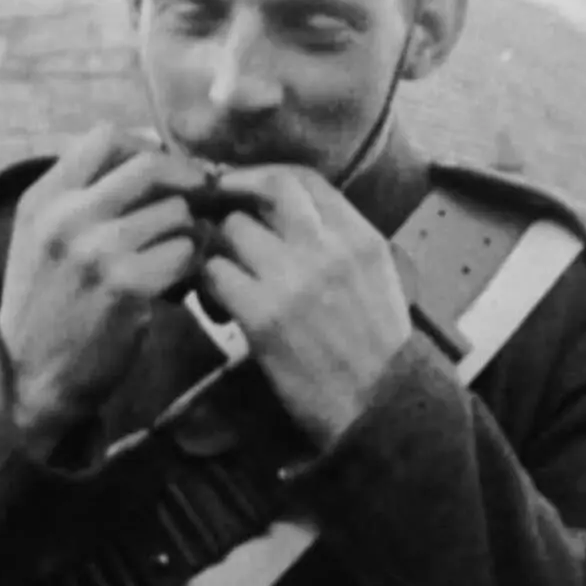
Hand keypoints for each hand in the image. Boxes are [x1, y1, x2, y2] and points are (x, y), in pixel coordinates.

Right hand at [0, 125, 209, 437]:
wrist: (31, 375)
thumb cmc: (46, 305)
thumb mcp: (40, 238)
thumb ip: (79, 196)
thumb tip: (145, 156)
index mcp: (43, 199)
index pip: (106, 137)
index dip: (146, 148)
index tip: (163, 171)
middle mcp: (66, 217)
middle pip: (150, 165)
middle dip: (185, 179)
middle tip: (200, 197)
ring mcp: (97, 251)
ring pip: (176, 211)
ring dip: (189, 231)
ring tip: (178, 253)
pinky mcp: (127, 287)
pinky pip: (185, 254)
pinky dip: (190, 267)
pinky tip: (177, 283)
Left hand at [200, 165, 413, 447]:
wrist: (377, 409)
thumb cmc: (375, 349)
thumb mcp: (376, 279)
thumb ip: (338, 240)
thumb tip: (289, 212)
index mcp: (360, 237)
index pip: (301, 177)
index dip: (260, 175)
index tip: (239, 187)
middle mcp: (328, 248)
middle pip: (263, 190)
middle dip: (234, 202)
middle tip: (216, 218)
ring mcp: (294, 279)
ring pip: (232, 229)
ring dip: (219, 248)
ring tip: (222, 273)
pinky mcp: (262, 315)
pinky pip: (214, 274)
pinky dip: (208, 285)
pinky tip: (218, 304)